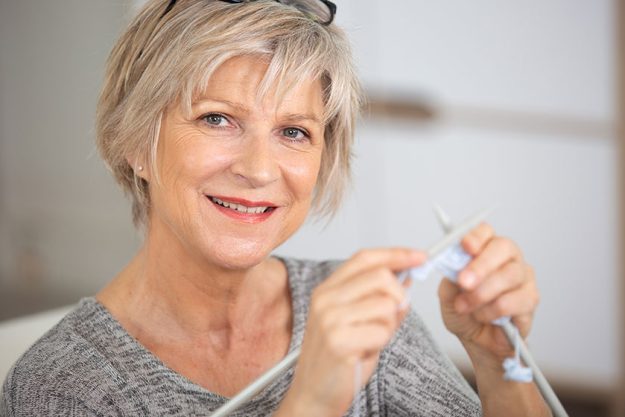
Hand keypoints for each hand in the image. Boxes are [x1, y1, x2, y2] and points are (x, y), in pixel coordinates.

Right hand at [277, 248, 424, 416]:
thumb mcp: (356, 321)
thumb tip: (405, 276)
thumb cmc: (336, 360)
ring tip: (371, 339)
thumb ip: (379, 298)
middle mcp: (325, 299)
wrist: (313, 395)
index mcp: (327, 289)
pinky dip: (382, 343)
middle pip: (380, 276)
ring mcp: (330, 319)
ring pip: (386, 304)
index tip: (419, 256)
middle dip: (399, 295)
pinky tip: (366, 351)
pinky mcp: (339, 341)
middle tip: (394, 314)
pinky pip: (383, 331)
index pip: (365, 258)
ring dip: (389, 325)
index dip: (395, 254)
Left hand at [438, 223, 539, 365]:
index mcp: (485, 248)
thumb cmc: (463, 310)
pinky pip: (512, 301)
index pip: (485, 231)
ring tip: (465, 306)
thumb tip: (450, 262)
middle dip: (480, 266)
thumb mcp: (448, 292)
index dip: (476, 236)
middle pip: (502, 248)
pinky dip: (492, 311)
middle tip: (464, 282)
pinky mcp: (530, 299)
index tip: (465, 247)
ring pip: (508, 276)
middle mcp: (508, 258)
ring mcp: (523, 277)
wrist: (476, 339)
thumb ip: (450, 275)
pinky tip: (483, 316)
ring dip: (482, 294)